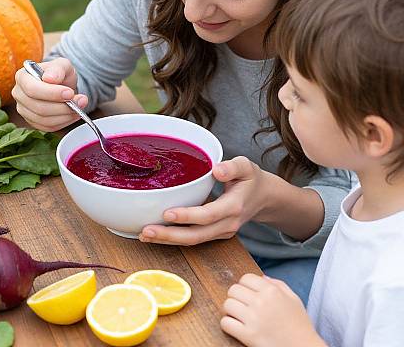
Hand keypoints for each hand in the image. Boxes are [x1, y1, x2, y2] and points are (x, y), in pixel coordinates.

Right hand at [12, 57, 88, 131]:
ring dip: (65, 115)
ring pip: (44, 120)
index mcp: (22, 77)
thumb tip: (50, 78)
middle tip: (81, 101)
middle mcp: (19, 94)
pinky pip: (48, 127)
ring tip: (79, 107)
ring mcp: (24, 110)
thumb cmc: (59, 73)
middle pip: (38, 107)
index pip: (32, 89)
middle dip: (62, 107)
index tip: (70, 93)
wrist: (61, 85)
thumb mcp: (62, 65)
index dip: (52, 93)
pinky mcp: (33, 122)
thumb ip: (58, 69)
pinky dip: (64, 122)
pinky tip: (73, 114)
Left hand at [139, 156, 270, 244]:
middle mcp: (228, 224)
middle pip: (197, 235)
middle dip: (170, 235)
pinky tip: (156, 234)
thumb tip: (216, 169)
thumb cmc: (251, 179)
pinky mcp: (215, 234)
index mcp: (234, 206)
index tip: (167, 213)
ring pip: (193, 241)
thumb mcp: (246, 167)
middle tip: (145, 231)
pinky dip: (174, 238)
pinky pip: (194, 239)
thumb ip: (232, 167)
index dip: (188, 216)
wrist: (265, 198)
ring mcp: (222, 232)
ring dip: (168, 240)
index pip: (208, 215)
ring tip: (144, 235)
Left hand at [221, 274, 324, 346]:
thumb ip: (278, 284)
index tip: (248, 294)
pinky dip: (228, 325)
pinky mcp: (248, 335)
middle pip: (233, 290)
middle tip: (242, 305)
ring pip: (227, 304)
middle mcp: (261, 302)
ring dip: (231, 310)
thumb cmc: (300, 325)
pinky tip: (236, 327)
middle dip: (236, 297)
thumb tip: (261, 277)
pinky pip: (226, 323)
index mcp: (272, 291)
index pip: (245, 278)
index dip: (245, 285)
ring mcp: (253, 319)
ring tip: (239, 316)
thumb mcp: (293, 299)